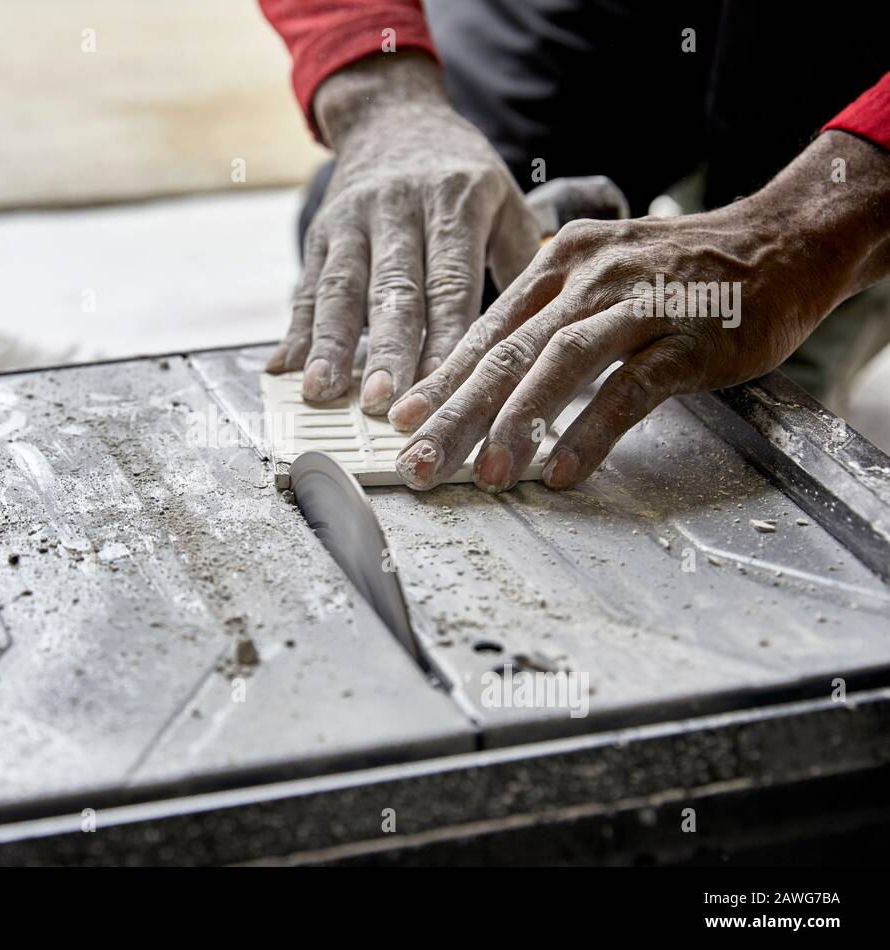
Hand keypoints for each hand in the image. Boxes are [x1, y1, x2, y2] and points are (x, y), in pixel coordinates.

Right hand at [265, 52, 541, 414]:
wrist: (391, 116)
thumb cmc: (460, 175)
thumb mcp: (504, 198)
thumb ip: (521, 258)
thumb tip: (542, 324)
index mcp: (455, 201)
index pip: (451, 279)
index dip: (445, 337)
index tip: (443, 386)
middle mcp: (399, 207)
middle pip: (392, 289)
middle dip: (386, 349)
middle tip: (380, 401)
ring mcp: (352, 220)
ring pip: (339, 288)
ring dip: (328, 343)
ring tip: (319, 389)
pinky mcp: (320, 233)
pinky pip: (307, 286)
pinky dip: (295, 330)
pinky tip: (285, 367)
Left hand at [391, 131, 889, 491]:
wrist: (783, 239)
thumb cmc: (682, 272)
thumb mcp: (602, 275)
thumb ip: (549, 315)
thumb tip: (486, 371)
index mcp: (560, 262)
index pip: (487, 327)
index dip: (442, 377)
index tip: (402, 419)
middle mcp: (590, 277)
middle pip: (508, 350)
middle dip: (456, 411)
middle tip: (418, 460)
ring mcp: (640, 304)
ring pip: (560, 363)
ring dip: (515, 422)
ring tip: (483, 473)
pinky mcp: (690, 337)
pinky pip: (630, 389)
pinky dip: (591, 430)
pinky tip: (561, 469)